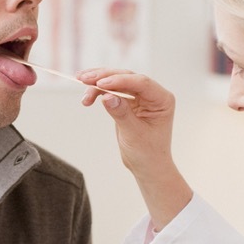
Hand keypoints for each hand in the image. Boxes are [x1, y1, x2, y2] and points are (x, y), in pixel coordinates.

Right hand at [78, 68, 192, 229]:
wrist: (147, 166)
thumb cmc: (147, 153)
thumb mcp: (134, 134)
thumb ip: (122, 114)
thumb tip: (107, 96)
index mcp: (162, 99)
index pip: (141, 83)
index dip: (119, 80)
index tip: (100, 83)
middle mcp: (152, 94)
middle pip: (126, 77)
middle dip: (104, 77)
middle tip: (84, 79)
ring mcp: (139, 96)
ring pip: (116, 81)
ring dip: (97, 82)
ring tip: (81, 82)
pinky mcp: (128, 101)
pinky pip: (111, 90)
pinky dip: (98, 90)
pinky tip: (87, 95)